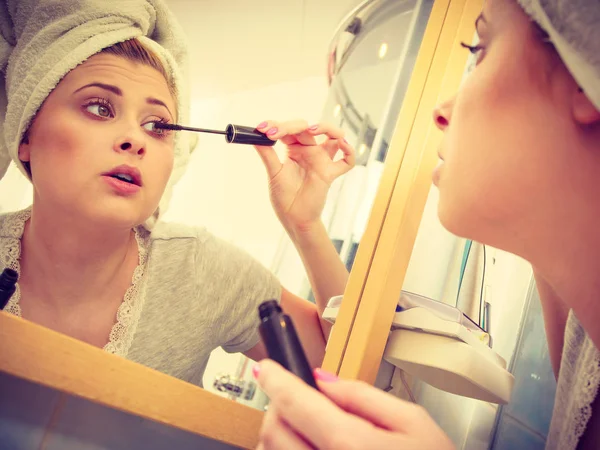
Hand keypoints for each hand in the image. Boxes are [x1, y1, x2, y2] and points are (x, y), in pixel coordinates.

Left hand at [254, 120, 354, 234]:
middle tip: (275, 133)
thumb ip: (267, 154)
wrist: (293, 217)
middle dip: (291, 126)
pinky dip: (349, 151)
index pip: (289, 130)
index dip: (277, 125)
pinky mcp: (330, 173)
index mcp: (294, 149)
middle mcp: (309, 151)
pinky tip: (342, 144)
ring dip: (327, 128)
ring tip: (312, 129)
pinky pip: (347, 161)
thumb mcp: (273, 172)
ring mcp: (321, 161)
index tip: (262, 129)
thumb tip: (254, 137)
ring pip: (333, 136)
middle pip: (307, 128)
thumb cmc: (284, 196)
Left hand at [254, 360, 454, 449]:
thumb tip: (324, 379)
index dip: (275, 378)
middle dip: (276, 404)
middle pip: (274, 430)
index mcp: (350, 444)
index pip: (295, 403)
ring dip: (278, 431)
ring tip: (304, 421)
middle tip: (293, 393)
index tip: (266, 367)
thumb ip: (363, 396)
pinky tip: (307, 444)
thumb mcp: (412, 421)